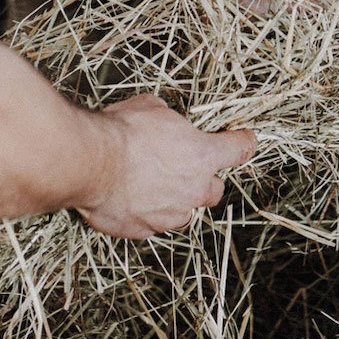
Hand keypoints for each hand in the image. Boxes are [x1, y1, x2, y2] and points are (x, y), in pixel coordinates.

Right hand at [77, 94, 255, 238]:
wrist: (94, 163)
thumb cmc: (123, 133)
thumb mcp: (150, 108)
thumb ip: (167, 119)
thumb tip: (162, 118)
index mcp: (203, 156)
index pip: (239, 150)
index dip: (243, 143)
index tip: (245, 140)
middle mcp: (194, 189)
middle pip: (215, 190)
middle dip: (205, 180)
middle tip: (187, 168)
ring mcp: (170, 214)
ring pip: (184, 211)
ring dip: (175, 199)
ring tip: (152, 184)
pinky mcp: (145, 230)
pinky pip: (153, 223)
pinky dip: (145, 212)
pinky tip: (129, 197)